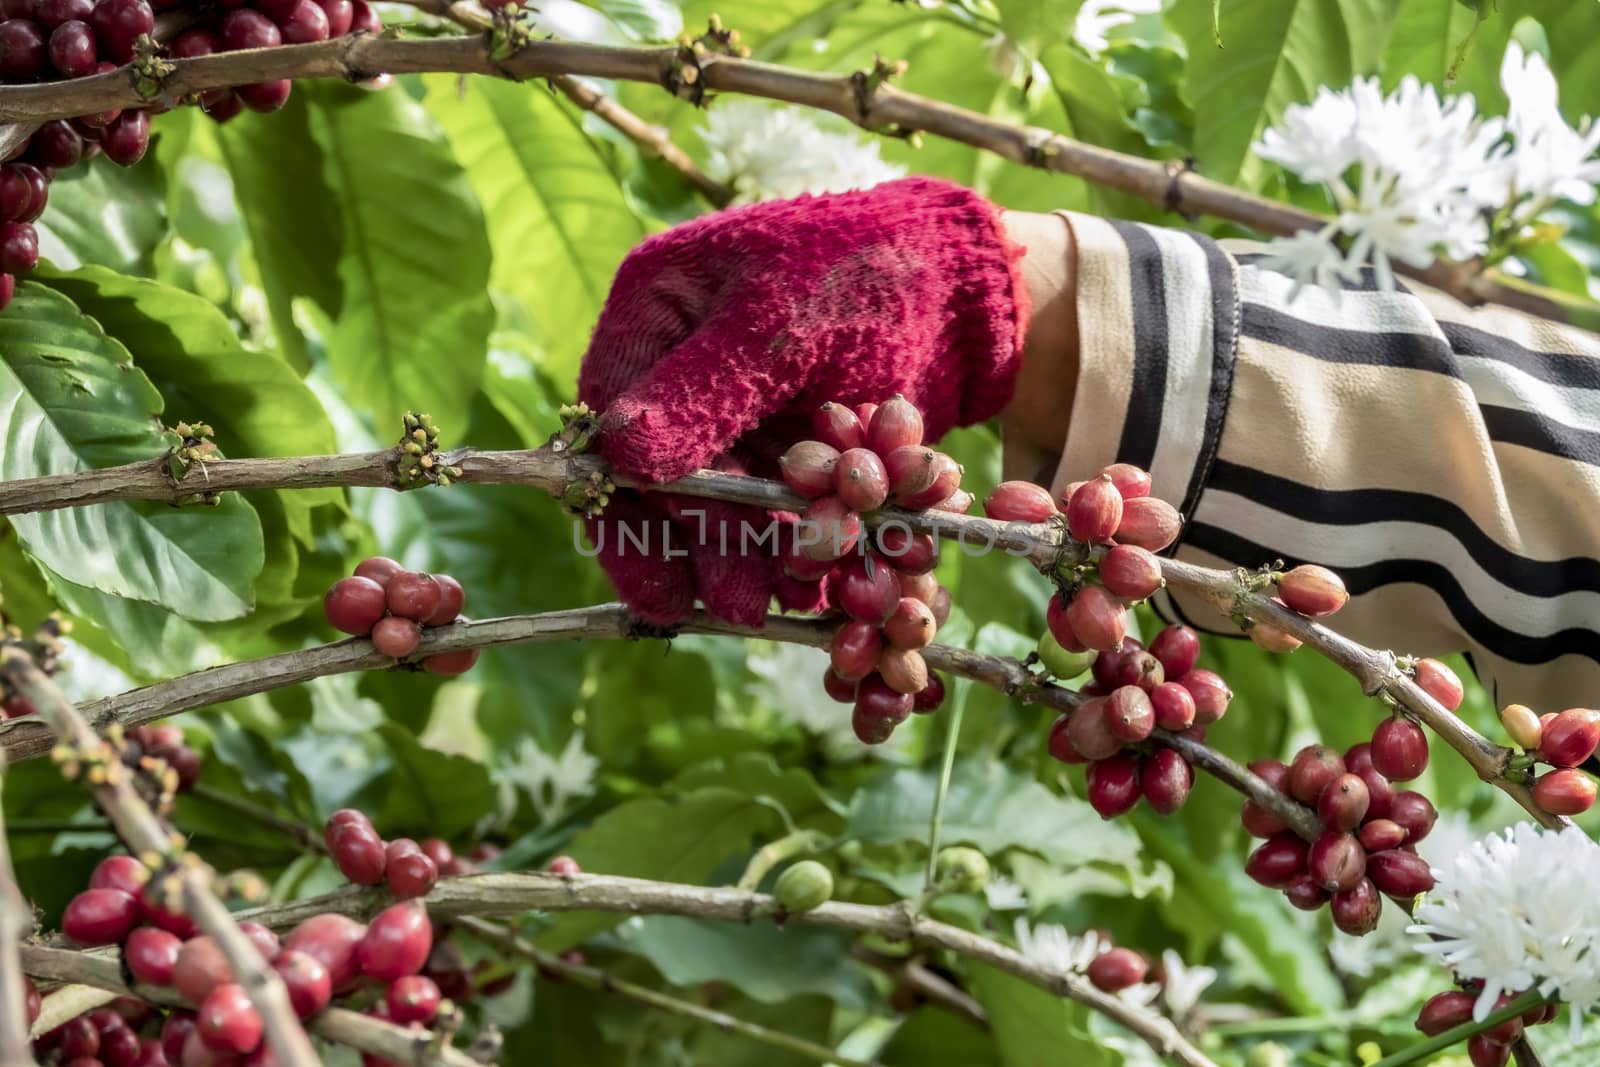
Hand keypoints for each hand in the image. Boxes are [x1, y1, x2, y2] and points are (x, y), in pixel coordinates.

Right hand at [577, 177, 1030, 625]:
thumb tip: (621, 456)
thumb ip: (703, 390)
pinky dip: (796, 538)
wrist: (966, 282)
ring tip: (792, 599)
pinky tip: (821, 579)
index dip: (631, 514)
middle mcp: (680, 361)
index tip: (663, 587)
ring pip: (722, 499)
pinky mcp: (785, 436)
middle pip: (663, 476)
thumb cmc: (867, 270)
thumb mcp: (781, 324)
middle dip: (704, 547)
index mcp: (655, 308)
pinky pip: (774, 501)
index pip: (613, 427)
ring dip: (752, 555)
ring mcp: (733, 404)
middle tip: (740, 609)